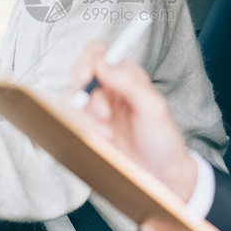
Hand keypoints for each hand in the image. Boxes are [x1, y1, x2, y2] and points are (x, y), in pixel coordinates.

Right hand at [67, 41, 197, 201]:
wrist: (161, 177)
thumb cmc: (162, 140)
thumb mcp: (154, 109)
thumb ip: (130, 83)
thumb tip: (103, 63)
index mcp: (125, 76)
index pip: (97, 52)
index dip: (88, 59)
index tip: (89, 75)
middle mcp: (106, 89)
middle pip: (78, 75)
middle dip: (85, 93)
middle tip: (102, 113)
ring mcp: (93, 109)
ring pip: (69, 98)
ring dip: (83, 116)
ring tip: (106, 134)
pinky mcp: (85, 129)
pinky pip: (68, 120)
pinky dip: (80, 129)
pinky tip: (100, 140)